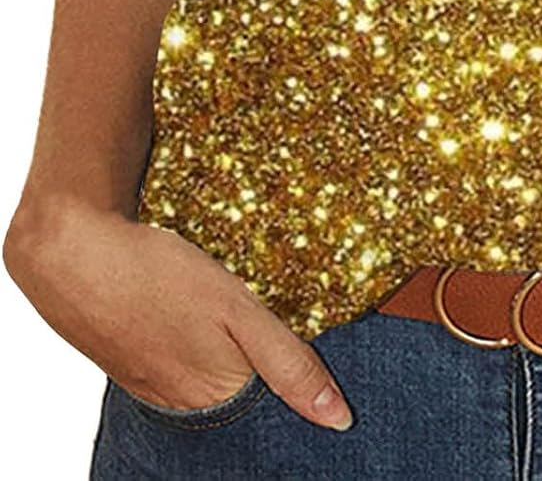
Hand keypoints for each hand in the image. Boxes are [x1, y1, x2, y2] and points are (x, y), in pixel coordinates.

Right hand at [3, 196, 352, 429]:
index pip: (274, 411)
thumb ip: (288, 362)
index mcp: (216, 396)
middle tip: (274, 330)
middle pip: (242, 398)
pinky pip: (178, 365)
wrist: (73, 253)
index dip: (298, 386)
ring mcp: (153, 386)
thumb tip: (339, 418)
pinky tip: (196, 320)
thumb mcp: (239, 311)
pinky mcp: (132, 362)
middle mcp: (184, 404)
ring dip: (228, 358)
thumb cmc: (159, 277)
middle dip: (264, 373)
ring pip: (209, 381)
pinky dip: (195, 347)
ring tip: (236, 323)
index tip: (322, 366)